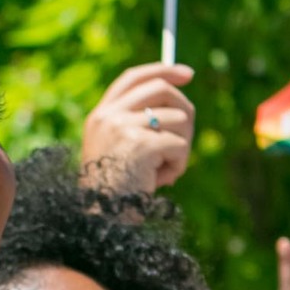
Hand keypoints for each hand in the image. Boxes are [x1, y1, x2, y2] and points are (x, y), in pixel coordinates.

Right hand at [79, 62, 195, 193]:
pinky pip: (179, 144)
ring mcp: (123, 127)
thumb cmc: (117, 191)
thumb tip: (184, 109)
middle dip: (184, 109)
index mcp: (101, 115)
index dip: (163, 70)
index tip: (187, 74)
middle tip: (188, 134)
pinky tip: (161, 180)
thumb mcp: (120, 151)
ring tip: (163, 170)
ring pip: (178, 118)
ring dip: (182, 146)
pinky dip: (178, 164)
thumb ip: (140, 126)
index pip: (134, 77)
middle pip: (161, 89)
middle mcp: (109, 116)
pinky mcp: (141, 145)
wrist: (103, 219)